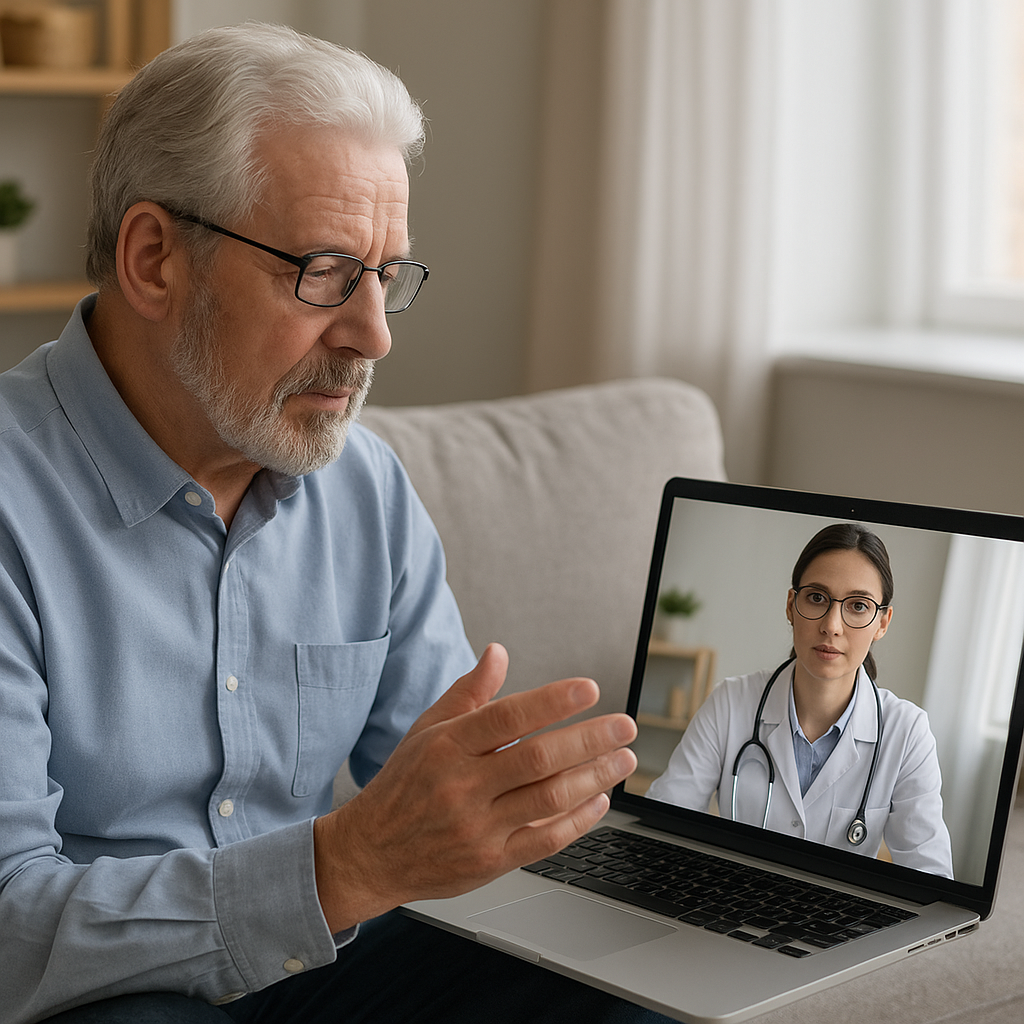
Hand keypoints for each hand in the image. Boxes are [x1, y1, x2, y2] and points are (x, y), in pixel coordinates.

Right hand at [313, 643, 636, 931]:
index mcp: (447, 746)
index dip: (552, 701)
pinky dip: (578, 820)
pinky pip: (544, 839)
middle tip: (626, 725)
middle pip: (537, 758)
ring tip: (624, 759)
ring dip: (594, 777)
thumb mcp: (427, 730)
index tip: (590, 689)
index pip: (507, 716)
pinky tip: (599, 800)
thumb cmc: (404, 784)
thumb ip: (469, 692)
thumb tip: (498, 651)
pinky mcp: (489, 862)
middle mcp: (462, 785)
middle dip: (589, 739)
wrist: (370, 853)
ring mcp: (477, 827)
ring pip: (548, 798)